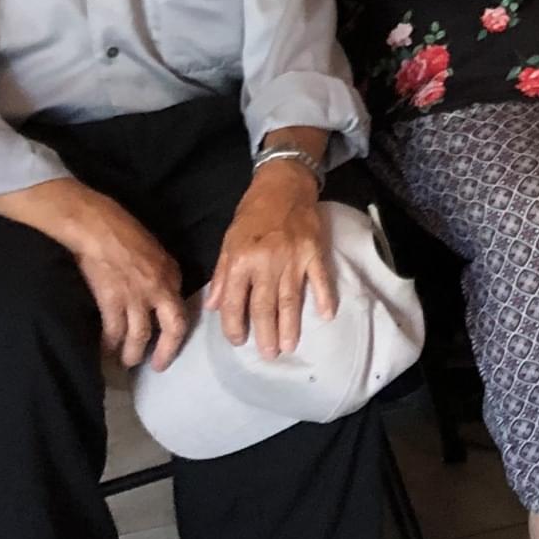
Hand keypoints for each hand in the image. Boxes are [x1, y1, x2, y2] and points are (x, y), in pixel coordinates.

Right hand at [62, 188, 189, 370]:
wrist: (97, 226)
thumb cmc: (124, 232)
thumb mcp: (156, 252)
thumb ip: (161, 276)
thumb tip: (161, 296)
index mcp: (172, 274)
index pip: (182, 309)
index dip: (177, 328)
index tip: (171, 341)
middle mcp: (159, 289)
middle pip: (172, 328)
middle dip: (166, 350)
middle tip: (158, 366)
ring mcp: (136, 297)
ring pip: (139, 335)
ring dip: (133, 353)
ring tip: (127, 363)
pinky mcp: (112, 301)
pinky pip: (113, 331)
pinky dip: (109, 344)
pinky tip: (105, 350)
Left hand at [204, 162, 337, 358]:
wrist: (284, 183)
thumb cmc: (253, 213)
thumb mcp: (228, 240)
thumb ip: (222, 275)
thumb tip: (213, 306)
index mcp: (241, 260)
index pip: (234, 301)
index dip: (234, 325)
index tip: (238, 341)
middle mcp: (265, 262)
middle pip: (264, 306)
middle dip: (265, 333)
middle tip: (269, 354)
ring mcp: (293, 258)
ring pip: (290, 299)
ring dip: (290, 325)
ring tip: (289, 346)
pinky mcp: (314, 252)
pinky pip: (320, 279)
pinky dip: (324, 298)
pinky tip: (326, 316)